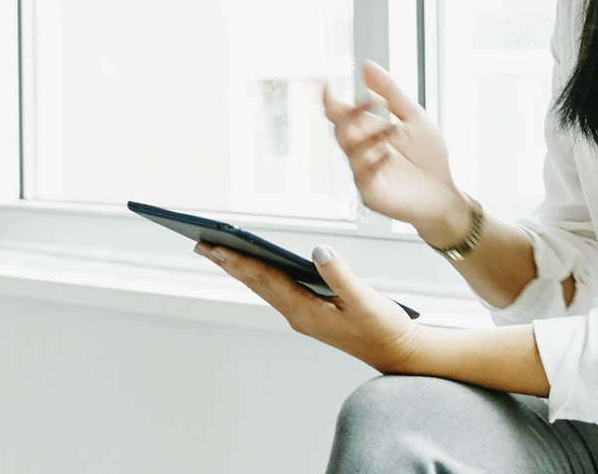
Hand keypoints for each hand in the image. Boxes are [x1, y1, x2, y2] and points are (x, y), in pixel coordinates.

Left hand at [196, 240, 424, 372]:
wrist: (396, 353)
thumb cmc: (383, 327)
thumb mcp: (365, 299)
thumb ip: (341, 275)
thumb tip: (318, 251)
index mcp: (307, 312)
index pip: (266, 280)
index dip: (240, 261)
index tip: (216, 246)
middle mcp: (298, 315)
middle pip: (257, 284)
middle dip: (229, 264)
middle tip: (201, 245)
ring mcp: (302, 316)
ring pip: (264, 288)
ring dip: (240, 269)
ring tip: (218, 252)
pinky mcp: (309, 315)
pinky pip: (277, 291)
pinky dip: (260, 276)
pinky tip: (253, 266)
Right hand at [323, 62, 472, 243]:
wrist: (444, 193)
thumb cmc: (429, 157)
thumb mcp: (414, 117)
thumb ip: (390, 92)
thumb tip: (366, 65)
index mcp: (369, 131)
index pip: (342, 115)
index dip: (330, 101)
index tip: (322, 84)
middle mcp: (361, 151)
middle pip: (341, 129)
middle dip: (352, 114)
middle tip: (370, 102)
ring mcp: (363, 172)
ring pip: (350, 149)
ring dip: (369, 135)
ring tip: (393, 129)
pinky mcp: (370, 192)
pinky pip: (362, 174)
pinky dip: (373, 160)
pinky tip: (388, 153)